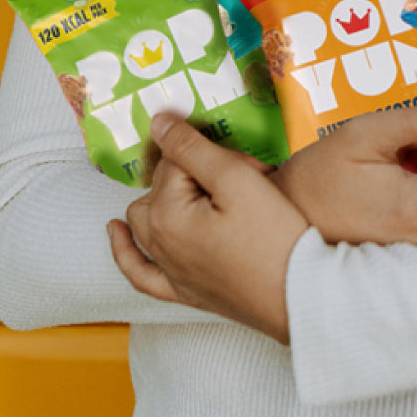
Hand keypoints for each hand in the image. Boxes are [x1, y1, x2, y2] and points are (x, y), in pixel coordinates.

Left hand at [107, 113, 307, 342]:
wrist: (300, 294)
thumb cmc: (274, 236)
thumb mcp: (237, 179)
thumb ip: (192, 148)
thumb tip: (157, 123)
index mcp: (166, 214)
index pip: (176, 160)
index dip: (212, 152)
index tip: (245, 162)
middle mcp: (158, 243)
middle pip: (160, 186)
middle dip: (191, 172)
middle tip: (237, 174)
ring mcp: (169, 271)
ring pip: (146, 220)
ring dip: (162, 198)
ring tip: (194, 184)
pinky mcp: (184, 291)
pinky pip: (141, 272)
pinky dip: (125, 250)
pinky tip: (117, 234)